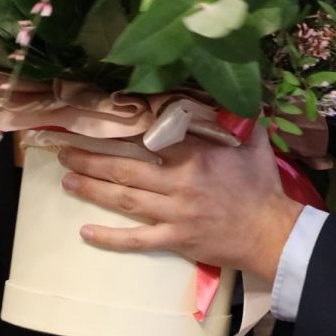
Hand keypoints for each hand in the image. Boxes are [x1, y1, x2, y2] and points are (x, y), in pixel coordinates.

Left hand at [58, 130, 298, 280]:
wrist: (271, 233)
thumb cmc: (263, 189)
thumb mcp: (256, 145)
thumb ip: (242, 120)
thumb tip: (242, 94)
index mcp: (195, 155)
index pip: (150, 138)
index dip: (121, 131)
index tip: (98, 124)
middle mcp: (178, 181)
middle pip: (124, 168)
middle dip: (90, 158)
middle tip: (64, 150)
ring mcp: (174, 213)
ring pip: (123, 198)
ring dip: (92, 187)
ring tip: (66, 178)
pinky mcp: (174, 239)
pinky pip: (136, 240)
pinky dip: (110, 238)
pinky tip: (86, 231)